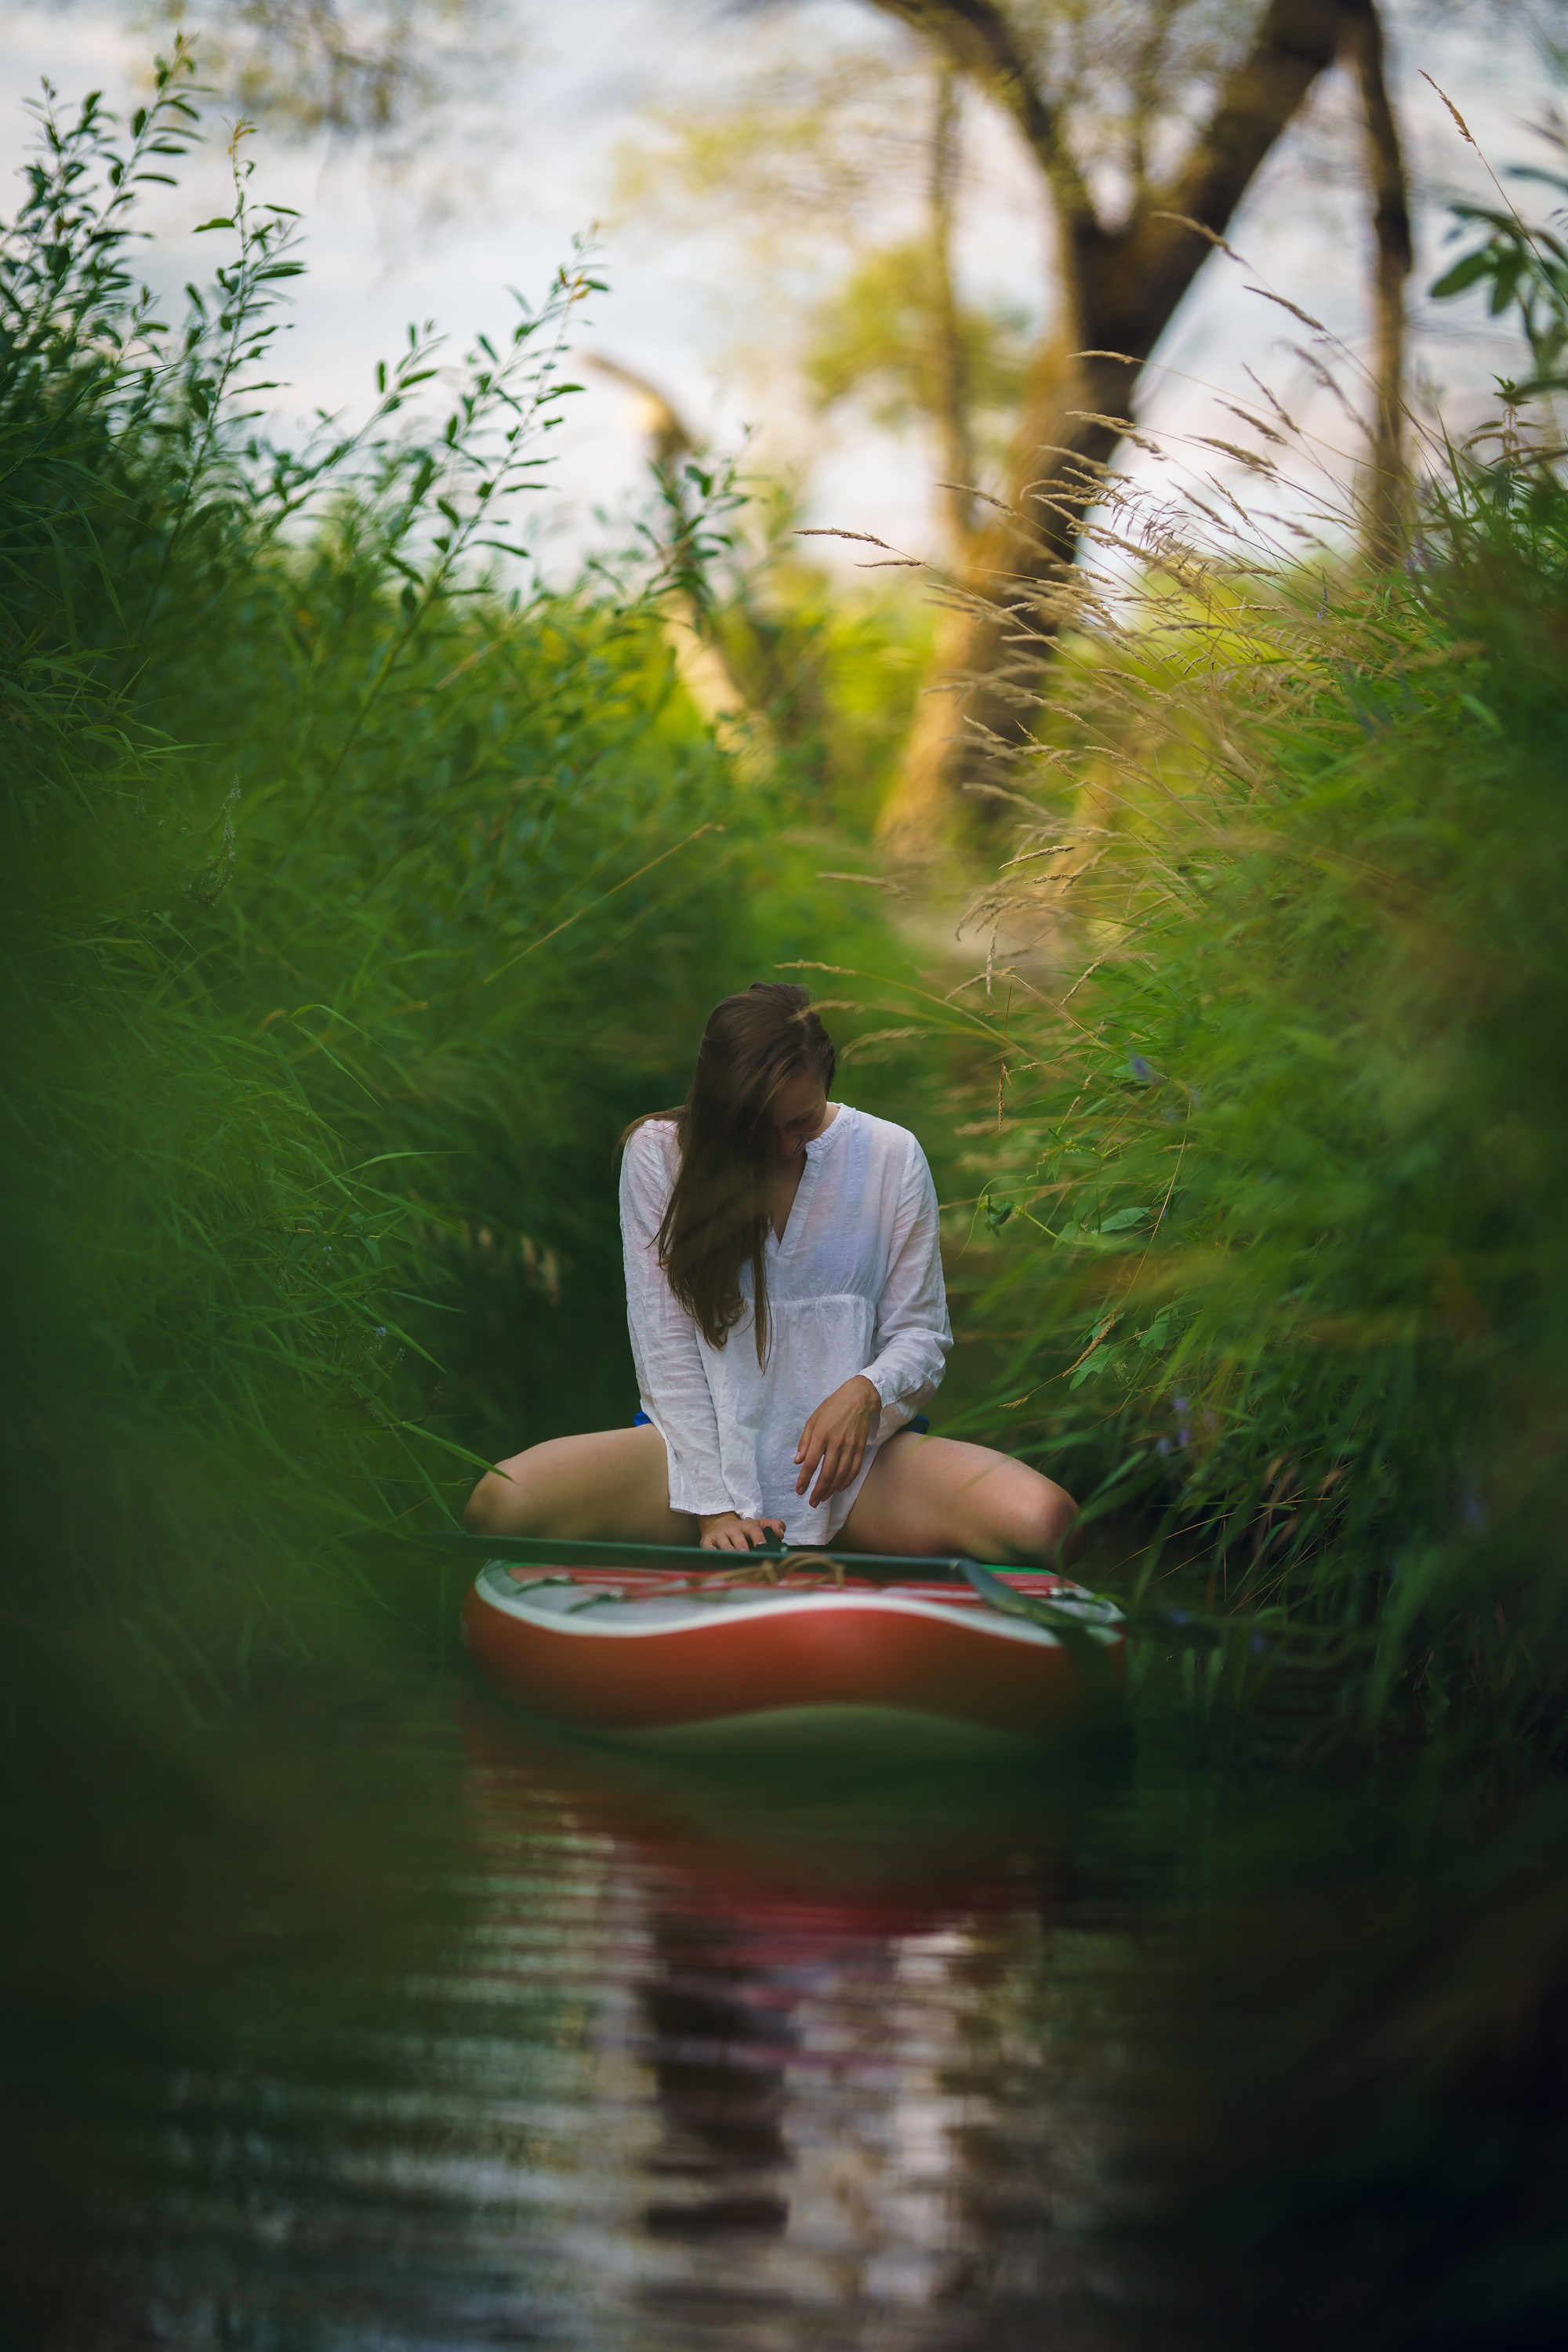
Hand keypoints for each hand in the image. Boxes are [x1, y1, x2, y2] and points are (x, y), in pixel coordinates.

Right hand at [698, 1512, 785, 1551]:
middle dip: (742, 1546)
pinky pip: (708, 1547)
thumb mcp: (757, 1524)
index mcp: (746, 1525)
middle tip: (746, 1554)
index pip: (753, 1530)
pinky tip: (714, 1557)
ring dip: (728, 1550)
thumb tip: (781, 1533)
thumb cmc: (741, 1529)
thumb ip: (772, 1526)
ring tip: (732, 1558)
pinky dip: (710, 1552)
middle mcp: (732, 1529)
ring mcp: (719, 1535)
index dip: (758, 1538)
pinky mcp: (707, 1541)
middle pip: (737, 1536)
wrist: (718, 1522)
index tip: (762, 1546)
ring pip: (723, 1543)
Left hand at [795, 1375, 880, 1507]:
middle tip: (813, 1502)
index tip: (800, 1491)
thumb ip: (805, 1441)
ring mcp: (851, 1447)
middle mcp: (836, 1443)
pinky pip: (854, 1469)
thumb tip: (798, 1461)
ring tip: (824, 1498)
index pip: (811, 1463)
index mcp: (821, 1435)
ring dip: (832, 1489)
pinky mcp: (861, 1448)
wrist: (859, 1398)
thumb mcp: (813, 1420)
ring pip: (841, 1475)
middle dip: (819, 1491)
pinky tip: (839, 1488)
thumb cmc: (832, 1407)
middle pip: (827, 1473)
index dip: (805, 1479)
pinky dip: (847, 1482)